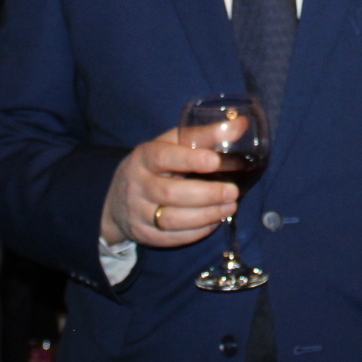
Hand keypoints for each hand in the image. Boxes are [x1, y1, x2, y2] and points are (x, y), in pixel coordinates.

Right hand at [100, 129, 237, 247]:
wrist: (119, 197)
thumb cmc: (156, 165)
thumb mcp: (172, 144)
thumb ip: (205, 135)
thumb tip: (241, 124)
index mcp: (144, 157)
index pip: (163, 157)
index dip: (189, 159)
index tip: (214, 161)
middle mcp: (137, 185)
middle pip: (171, 193)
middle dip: (206, 194)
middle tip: (233, 191)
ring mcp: (138, 212)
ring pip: (172, 220)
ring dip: (206, 215)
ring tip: (230, 207)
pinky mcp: (144, 234)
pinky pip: (172, 238)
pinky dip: (198, 231)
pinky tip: (215, 221)